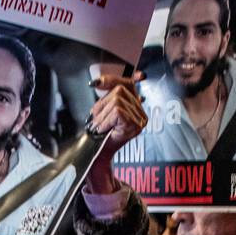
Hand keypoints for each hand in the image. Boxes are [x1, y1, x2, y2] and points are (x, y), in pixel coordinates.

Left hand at [86, 72, 146, 192]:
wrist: (101, 155)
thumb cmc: (102, 135)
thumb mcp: (103, 111)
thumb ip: (105, 97)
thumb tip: (96, 82)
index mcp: (135, 105)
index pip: (126, 83)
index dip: (111, 80)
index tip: (95, 83)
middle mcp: (140, 111)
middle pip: (119, 91)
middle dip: (102, 104)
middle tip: (95, 120)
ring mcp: (140, 118)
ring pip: (117, 102)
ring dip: (102, 115)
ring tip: (98, 127)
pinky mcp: (135, 123)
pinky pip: (117, 112)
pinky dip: (106, 120)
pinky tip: (102, 129)